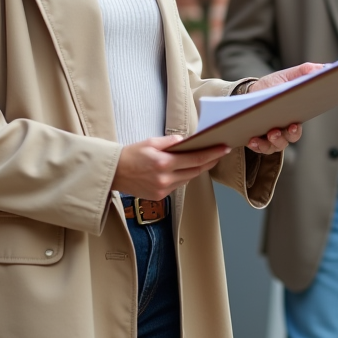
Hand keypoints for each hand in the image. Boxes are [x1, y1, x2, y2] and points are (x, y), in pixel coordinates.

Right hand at [112, 135, 230, 200]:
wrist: (114, 172)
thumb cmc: (131, 154)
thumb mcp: (151, 142)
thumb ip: (171, 142)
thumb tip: (187, 141)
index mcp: (163, 163)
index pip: (195, 159)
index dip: (212, 154)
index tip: (223, 149)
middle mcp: (165, 179)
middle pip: (195, 171)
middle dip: (209, 162)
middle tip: (219, 153)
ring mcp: (162, 190)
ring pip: (188, 179)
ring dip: (197, 170)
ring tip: (205, 159)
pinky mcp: (159, 196)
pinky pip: (178, 185)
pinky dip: (183, 177)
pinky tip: (185, 169)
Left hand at [243, 62, 322, 153]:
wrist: (250, 93)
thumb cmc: (271, 86)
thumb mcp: (287, 76)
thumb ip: (305, 72)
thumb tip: (322, 69)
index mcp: (293, 118)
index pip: (297, 128)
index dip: (295, 129)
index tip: (293, 124)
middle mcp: (283, 131)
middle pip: (287, 139)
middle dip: (284, 137)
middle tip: (277, 131)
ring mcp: (270, 137)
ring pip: (274, 146)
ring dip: (271, 142)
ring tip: (268, 133)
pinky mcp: (257, 140)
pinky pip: (258, 147)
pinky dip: (256, 145)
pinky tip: (251, 139)